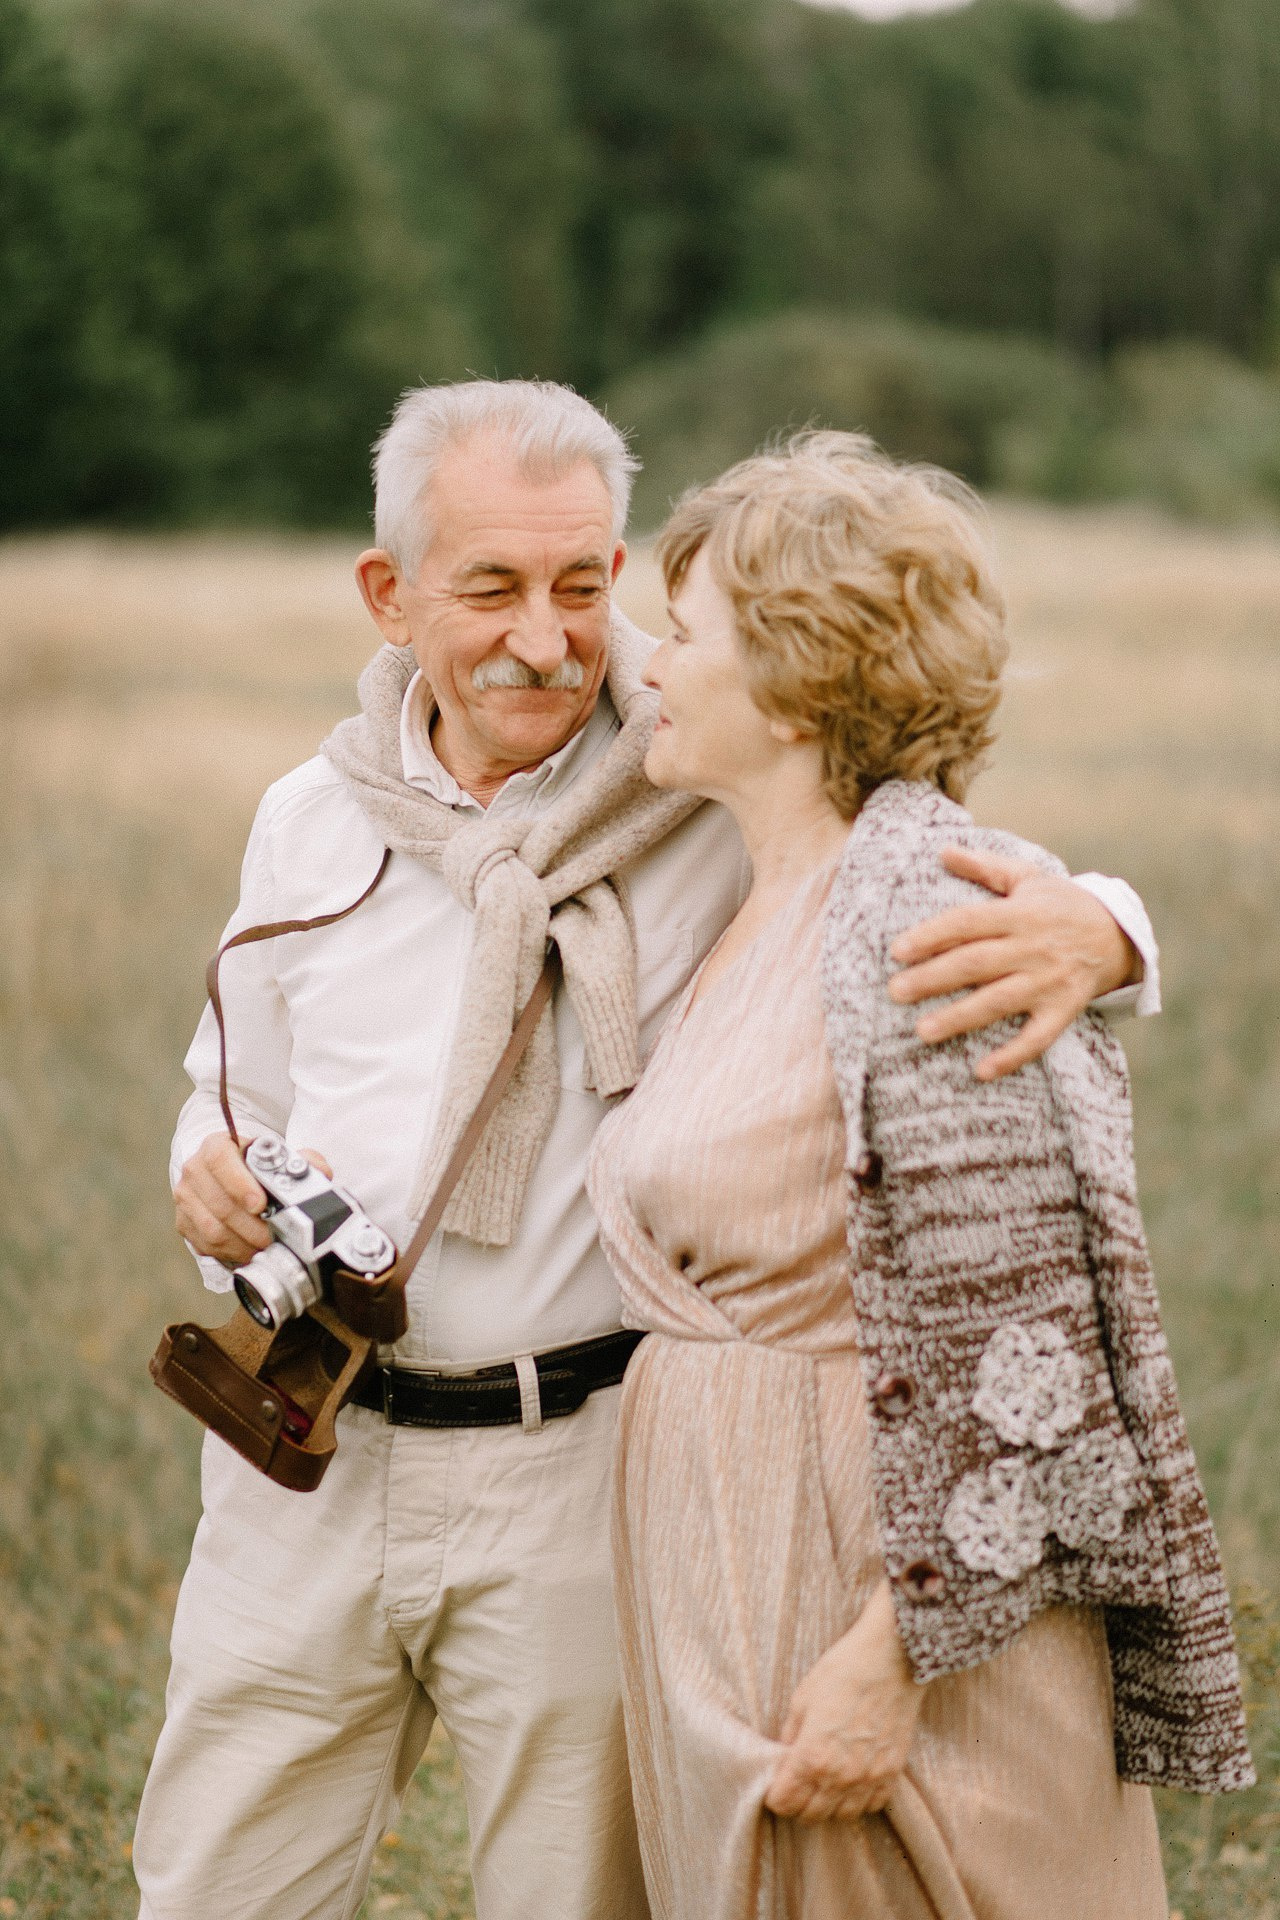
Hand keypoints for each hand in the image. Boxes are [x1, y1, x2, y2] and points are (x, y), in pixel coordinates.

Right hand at [174, 1134, 332, 1266]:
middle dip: (250, 1227)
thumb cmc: (258, 1166)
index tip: (260, 1205)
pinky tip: (248, 1252)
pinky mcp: (184, 1222)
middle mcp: (195, 1170)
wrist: (231, 1173)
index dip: (240, 1185)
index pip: (220, 1162)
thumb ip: (303, 1161)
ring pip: (211, 1229)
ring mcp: (187, 1197)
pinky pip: (205, 1245)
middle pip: (219, 1204)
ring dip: (241, 1244)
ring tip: (263, 1247)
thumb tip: (320, 1172)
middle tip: (272, 1237)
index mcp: (216, 1147)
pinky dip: (229, 1253)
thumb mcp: (280, 1156)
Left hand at [765, 1580, 923, 1823]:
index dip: (775, 1796)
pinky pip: (872, 1805)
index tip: (776, 1785)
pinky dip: (859, 1800)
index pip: (785, 1803)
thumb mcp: (802, 1699)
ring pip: (842, 1816)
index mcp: (812, 1757)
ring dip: (828, 1805)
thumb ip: (790, 1736)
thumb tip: (783, 1757)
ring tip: (824, 1783)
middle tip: (796, 1784)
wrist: (890, 1658)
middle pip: (811, 1815)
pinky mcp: (892, 1772)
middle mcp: (841, 1776)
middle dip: (798, 1804)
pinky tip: (852, 1781)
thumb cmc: (842, 1671)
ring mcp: (869, 1777)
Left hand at [888, 848, 1139, 1080]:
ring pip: (999, 1001)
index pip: (968, 923)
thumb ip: (985, 866)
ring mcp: (1049, 981)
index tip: (897, 950)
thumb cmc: (1062, 904)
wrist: (1119, 934)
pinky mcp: (1064, 1009)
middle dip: (934, 978)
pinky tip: (981, 1071)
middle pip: (976, 963)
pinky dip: (1011, 1055)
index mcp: (1018, 914)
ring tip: (923, 1031)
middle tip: (895, 991)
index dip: (932, 935)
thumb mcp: (1028, 878)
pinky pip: (1037, 1037)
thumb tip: (943, 850)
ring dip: (961, 1017)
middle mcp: (1032, 947)